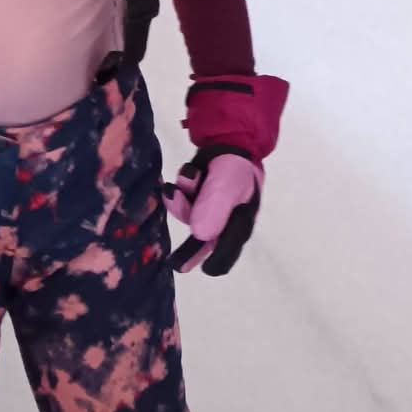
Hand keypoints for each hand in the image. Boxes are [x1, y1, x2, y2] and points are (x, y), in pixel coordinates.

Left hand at [165, 149, 262, 275]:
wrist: (231, 141)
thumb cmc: (236, 169)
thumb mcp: (228, 188)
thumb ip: (214, 209)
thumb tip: (199, 235)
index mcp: (237, 227)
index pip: (225, 256)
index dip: (213, 264)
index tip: (193, 269)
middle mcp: (222, 223)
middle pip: (201, 241)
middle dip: (187, 242)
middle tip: (174, 258)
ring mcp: (206, 210)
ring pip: (187, 215)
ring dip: (183, 199)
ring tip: (189, 177)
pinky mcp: (195, 198)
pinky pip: (181, 199)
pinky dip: (182, 187)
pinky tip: (191, 172)